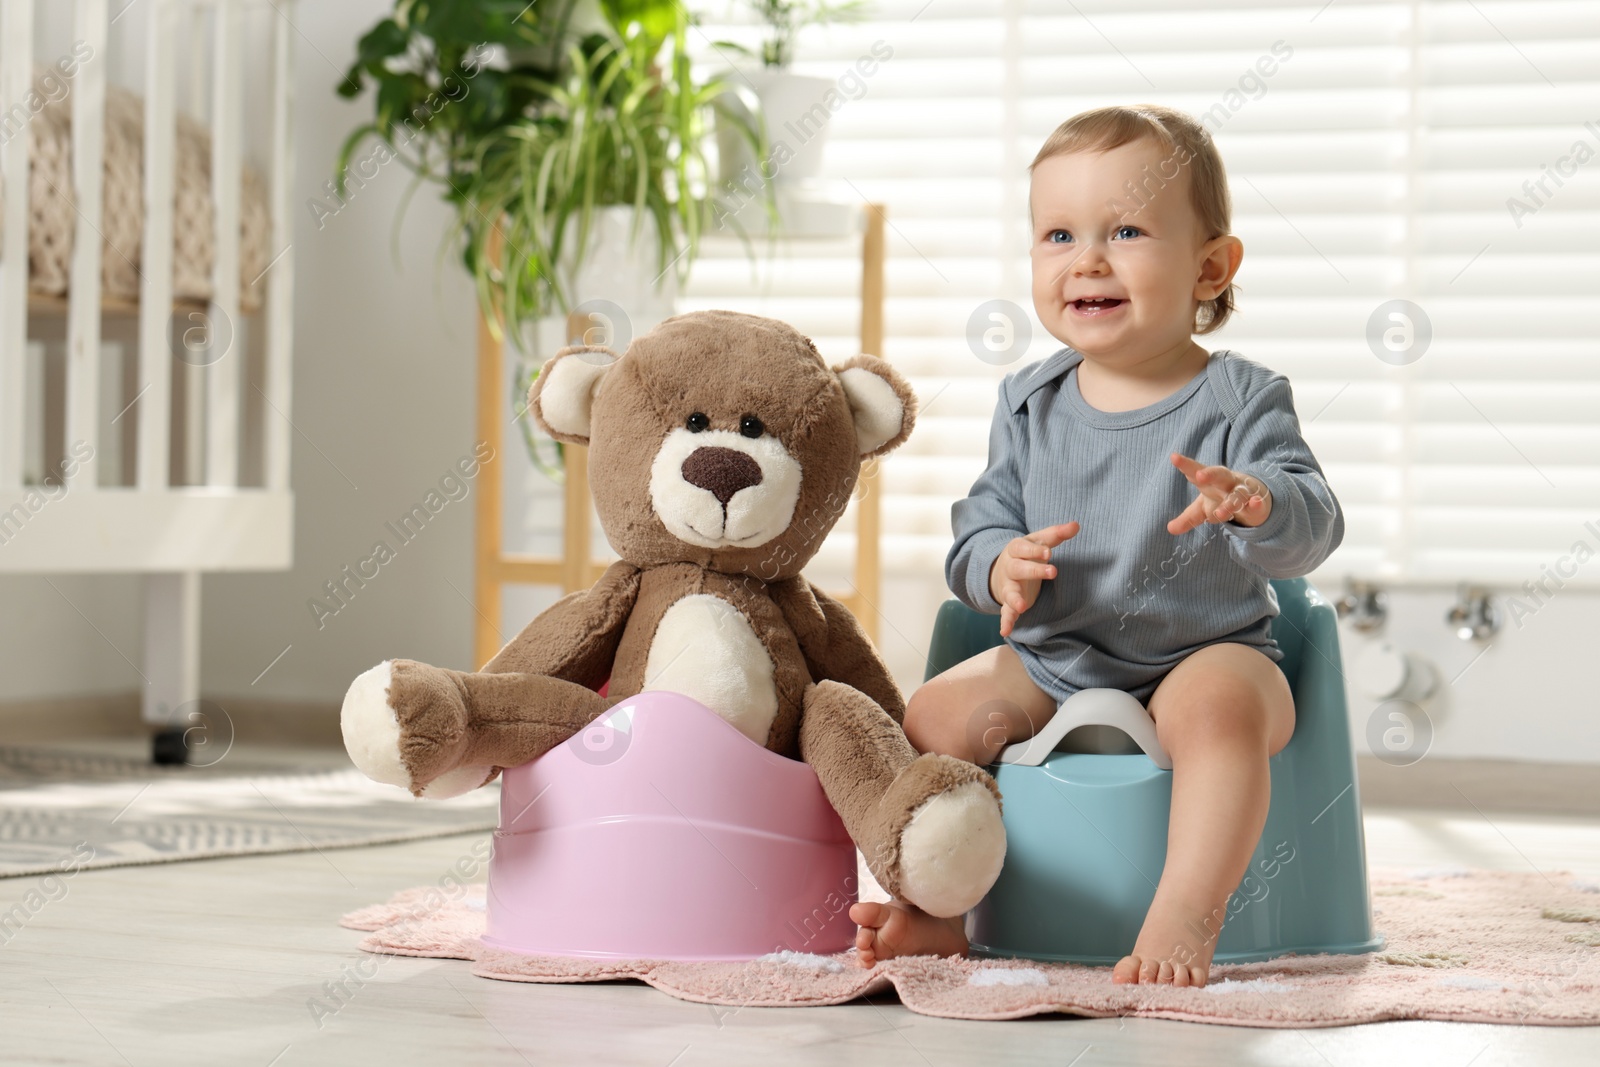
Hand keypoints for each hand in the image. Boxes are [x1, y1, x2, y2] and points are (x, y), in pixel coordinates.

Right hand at [989, 522, 1078, 637]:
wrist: (1002, 569)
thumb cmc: (1027, 553)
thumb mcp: (1039, 541)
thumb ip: (1056, 534)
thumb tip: (1076, 525)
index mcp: (1017, 550)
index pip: (1023, 548)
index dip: (1035, 550)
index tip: (1049, 553)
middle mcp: (1010, 568)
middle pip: (1019, 568)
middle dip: (1033, 570)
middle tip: (1052, 572)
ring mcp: (1008, 586)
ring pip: (1010, 592)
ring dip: (1015, 599)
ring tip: (1023, 606)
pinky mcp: (1008, 602)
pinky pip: (1005, 612)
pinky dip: (1006, 621)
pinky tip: (1006, 631)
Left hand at [1166, 453, 1271, 533]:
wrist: (1253, 499)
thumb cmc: (1221, 499)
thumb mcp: (1203, 509)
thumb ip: (1187, 518)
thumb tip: (1170, 529)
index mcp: (1210, 481)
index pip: (1196, 471)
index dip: (1186, 465)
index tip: (1174, 457)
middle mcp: (1226, 482)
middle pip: (1219, 474)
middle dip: (1210, 474)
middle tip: (1198, 476)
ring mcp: (1242, 491)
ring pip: (1237, 494)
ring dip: (1229, 503)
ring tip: (1219, 514)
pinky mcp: (1257, 503)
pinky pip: (1257, 504)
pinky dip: (1257, 503)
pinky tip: (1256, 503)